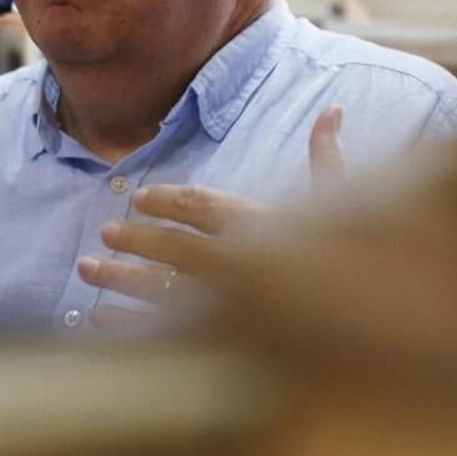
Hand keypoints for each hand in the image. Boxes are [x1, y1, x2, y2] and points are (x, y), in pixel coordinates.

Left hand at [78, 104, 344, 330]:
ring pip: (162, 290)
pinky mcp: (220, 346)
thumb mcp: (345, 208)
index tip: (140, 198)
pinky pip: (166, 336)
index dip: (169, 199)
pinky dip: (128, 326)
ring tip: (86, 268)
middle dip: (137, 238)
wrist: (370, 329)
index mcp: (265, 227)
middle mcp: (243, 266)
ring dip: (119, 279)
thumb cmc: (354, 266)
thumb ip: (327, 160)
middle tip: (106, 232)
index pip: (204, 205)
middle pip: (175, 247)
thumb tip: (333, 109)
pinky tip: (99, 317)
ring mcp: (229, 310)